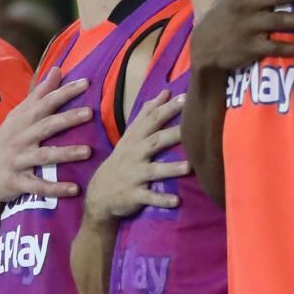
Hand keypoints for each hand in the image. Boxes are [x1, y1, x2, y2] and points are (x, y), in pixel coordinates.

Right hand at [0, 75, 93, 211]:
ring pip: (43, 156)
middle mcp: (20, 138)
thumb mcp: (18, 116)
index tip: (86, 83)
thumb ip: (39, 95)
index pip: (45, 103)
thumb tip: (56, 70)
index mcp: (23, 121)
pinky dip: (55, 188)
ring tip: (88, 151)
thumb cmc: (6, 140)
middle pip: (45, 126)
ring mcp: (18, 160)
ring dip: (65, 153)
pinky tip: (75, 190)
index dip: (64, 92)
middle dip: (67, 119)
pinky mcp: (17, 182)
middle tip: (90, 113)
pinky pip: (38, 186)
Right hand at [87, 92, 190, 220]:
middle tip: (193, 127)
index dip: (168, 109)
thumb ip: (147, 113)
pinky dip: (161, 200)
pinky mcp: (134, 195)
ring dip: (171, 168)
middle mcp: (135, 154)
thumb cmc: (123, 159)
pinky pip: (149, 197)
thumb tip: (165, 92)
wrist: (100, 192)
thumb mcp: (131, 135)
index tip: (186, 98)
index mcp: (135, 138)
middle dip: (173, 134)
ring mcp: (134, 175)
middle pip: (155, 141)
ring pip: (154, 170)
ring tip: (189, 167)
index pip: (152, 120)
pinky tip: (176, 201)